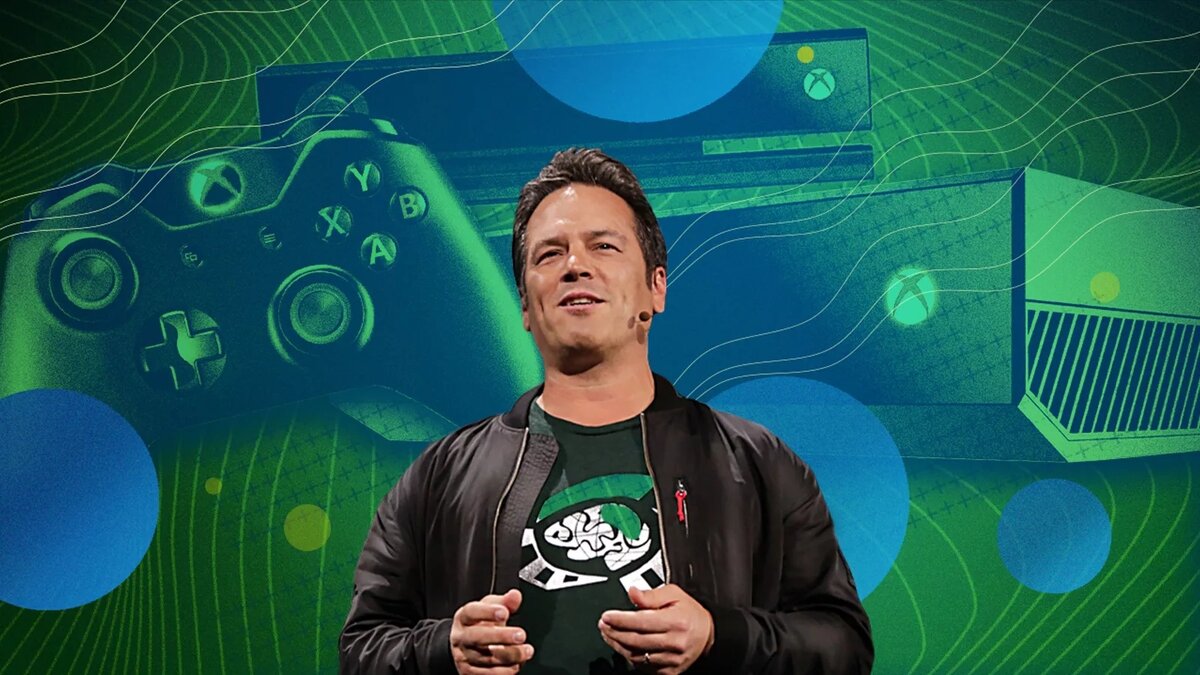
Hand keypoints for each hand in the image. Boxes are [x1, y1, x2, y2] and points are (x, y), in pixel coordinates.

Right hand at [449, 588, 533, 673]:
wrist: (465, 646)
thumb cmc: (479, 624)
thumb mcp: (489, 609)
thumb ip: (504, 602)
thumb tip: (515, 596)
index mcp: (464, 618)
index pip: (472, 612)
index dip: (487, 612)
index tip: (505, 612)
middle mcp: (461, 638)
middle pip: (478, 637)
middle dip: (501, 636)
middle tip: (521, 635)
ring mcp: (464, 657)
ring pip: (485, 658)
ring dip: (509, 656)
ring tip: (526, 651)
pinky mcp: (469, 673)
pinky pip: (486, 674)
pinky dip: (503, 671)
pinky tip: (516, 664)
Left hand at [597, 584, 714, 673]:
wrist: (709, 634)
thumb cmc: (691, 613)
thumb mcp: (674, 594)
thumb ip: (651, 595)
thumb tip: (632, 592)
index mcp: (675, 622)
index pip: (640, 622)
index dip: (620, 620)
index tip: (607, 616)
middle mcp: (674, 642)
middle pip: (635, 640)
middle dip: (615, 632)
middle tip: (604, 624)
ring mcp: (672, 659)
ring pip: (637, 655)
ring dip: (619, 645)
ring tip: (609, 634)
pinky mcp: (669, 671)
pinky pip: (644, 666)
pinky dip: (631, 656)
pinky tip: (624, 646)